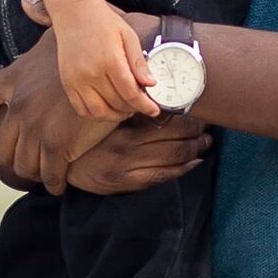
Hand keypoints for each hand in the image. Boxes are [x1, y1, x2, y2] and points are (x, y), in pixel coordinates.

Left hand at [0, 30, 116, 193]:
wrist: (107, 62)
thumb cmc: (87, 42)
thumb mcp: (54, 30)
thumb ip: (40, 20)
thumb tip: (28, 3)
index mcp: (15, 79)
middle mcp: (19, 105)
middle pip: (1, 145)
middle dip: (11, 158)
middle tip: (24, 162)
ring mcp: (36, 127)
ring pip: (22, 164)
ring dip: (32, 173)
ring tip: (42, 175)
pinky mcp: (57, 144)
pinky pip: (48, 173)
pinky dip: (52, 182)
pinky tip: (58, 184)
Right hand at [48, 0, 154, 124]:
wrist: (74, 13)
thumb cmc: (103, 23)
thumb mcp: (128, 36)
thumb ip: (138, 62)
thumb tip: (151, 83)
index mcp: (110, 60)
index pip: (130, 92)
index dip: (144, 105)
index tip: (154, 110)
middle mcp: (91, 73)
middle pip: (117, 103)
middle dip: (133, 108)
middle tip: (141, 103)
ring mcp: (77, 80)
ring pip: (99, 112)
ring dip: (115, 116)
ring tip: (125, 109)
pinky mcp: (67, 84)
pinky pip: (82, 110)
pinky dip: (96, 114)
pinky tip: (106, 107)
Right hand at [68, 115, 209, 190]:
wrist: (67, 165)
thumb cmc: (90, 136)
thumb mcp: (107, 116)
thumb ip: (131, 107)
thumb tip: (160, 95)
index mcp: (123, 123)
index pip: (165, 116)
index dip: (187, 114)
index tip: (200, 109)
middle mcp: (128, 144)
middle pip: (175, 136)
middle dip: (197, 131)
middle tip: (210, 126)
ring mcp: (130, 166)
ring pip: (174, 156)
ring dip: (196, 149)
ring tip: (207, 142)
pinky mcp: (130, 182)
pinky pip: (164, 176)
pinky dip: (184, 168)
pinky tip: (195, 161)